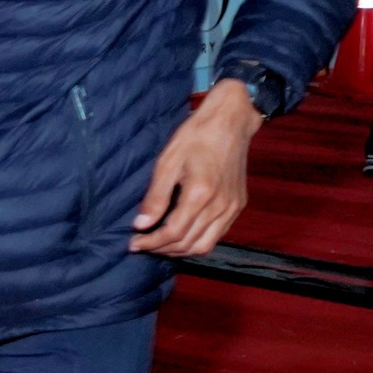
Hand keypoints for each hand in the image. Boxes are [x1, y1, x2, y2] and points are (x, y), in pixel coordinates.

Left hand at [130, 79, 262, 258]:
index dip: (151, 242)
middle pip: (188, 243)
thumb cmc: (196, 136)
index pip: (173, 233)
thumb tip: (141, 225)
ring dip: (180, 250)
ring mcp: (232, 208)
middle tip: (143, 245)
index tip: (134, 243)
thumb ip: (155, 197)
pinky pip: (217, 235)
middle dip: (162, 249)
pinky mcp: (238, 206)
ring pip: (204, 245)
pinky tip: (182, 235)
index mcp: (200, 193)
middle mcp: (220, 206)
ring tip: (159, 245)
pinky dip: (197, 241)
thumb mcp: (168, 162)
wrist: (230, 122)